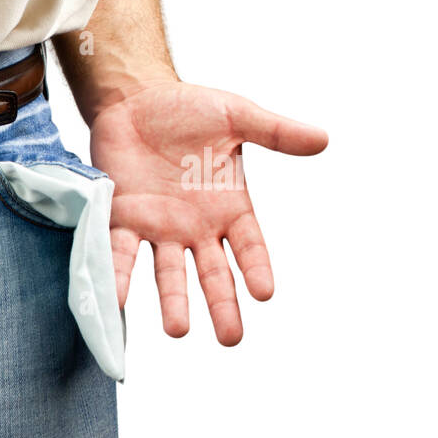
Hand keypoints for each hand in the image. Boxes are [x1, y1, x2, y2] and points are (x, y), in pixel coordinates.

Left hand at [89, 81, 327, 344]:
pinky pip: (118, 251)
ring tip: (177, 330)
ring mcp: (158, 227)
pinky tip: (115, 299)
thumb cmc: (188, 110)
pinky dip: (117, 274)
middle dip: (221, 305)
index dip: (256, 268)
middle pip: (212, 273)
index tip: (265, 293)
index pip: (249, 246)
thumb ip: (275, 132)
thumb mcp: (237, 116)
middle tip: (230, 338)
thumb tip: (322, 140)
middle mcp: (194, 227)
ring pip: (167, 272)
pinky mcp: (121, 218)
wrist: (135, 99)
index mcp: (228, 207)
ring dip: (172, 301)